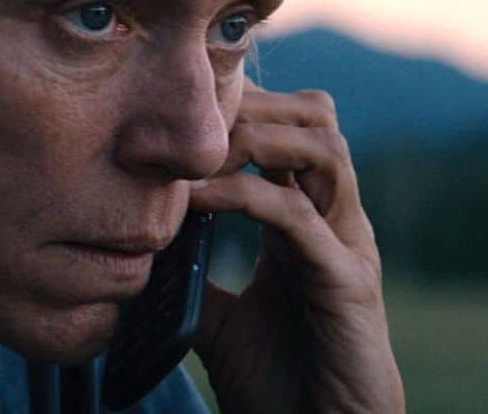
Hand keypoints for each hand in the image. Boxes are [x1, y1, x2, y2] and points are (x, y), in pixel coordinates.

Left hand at [189, 82, 403, 412]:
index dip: (241, 108)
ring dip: (257, 135)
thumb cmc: (278, 382)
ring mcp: (347, 245)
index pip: (289, 130)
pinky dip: (244, 194)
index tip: (177, 112)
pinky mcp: (347, 281)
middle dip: (254, 104)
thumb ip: (193, 276)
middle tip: (190, 124)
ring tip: (197, 154)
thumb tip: (139, 248)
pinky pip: (297, 215)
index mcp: (308, 222)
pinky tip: (195, 200)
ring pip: (324, 147)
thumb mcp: (219, 318)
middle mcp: (335, 222)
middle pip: (317, 118)